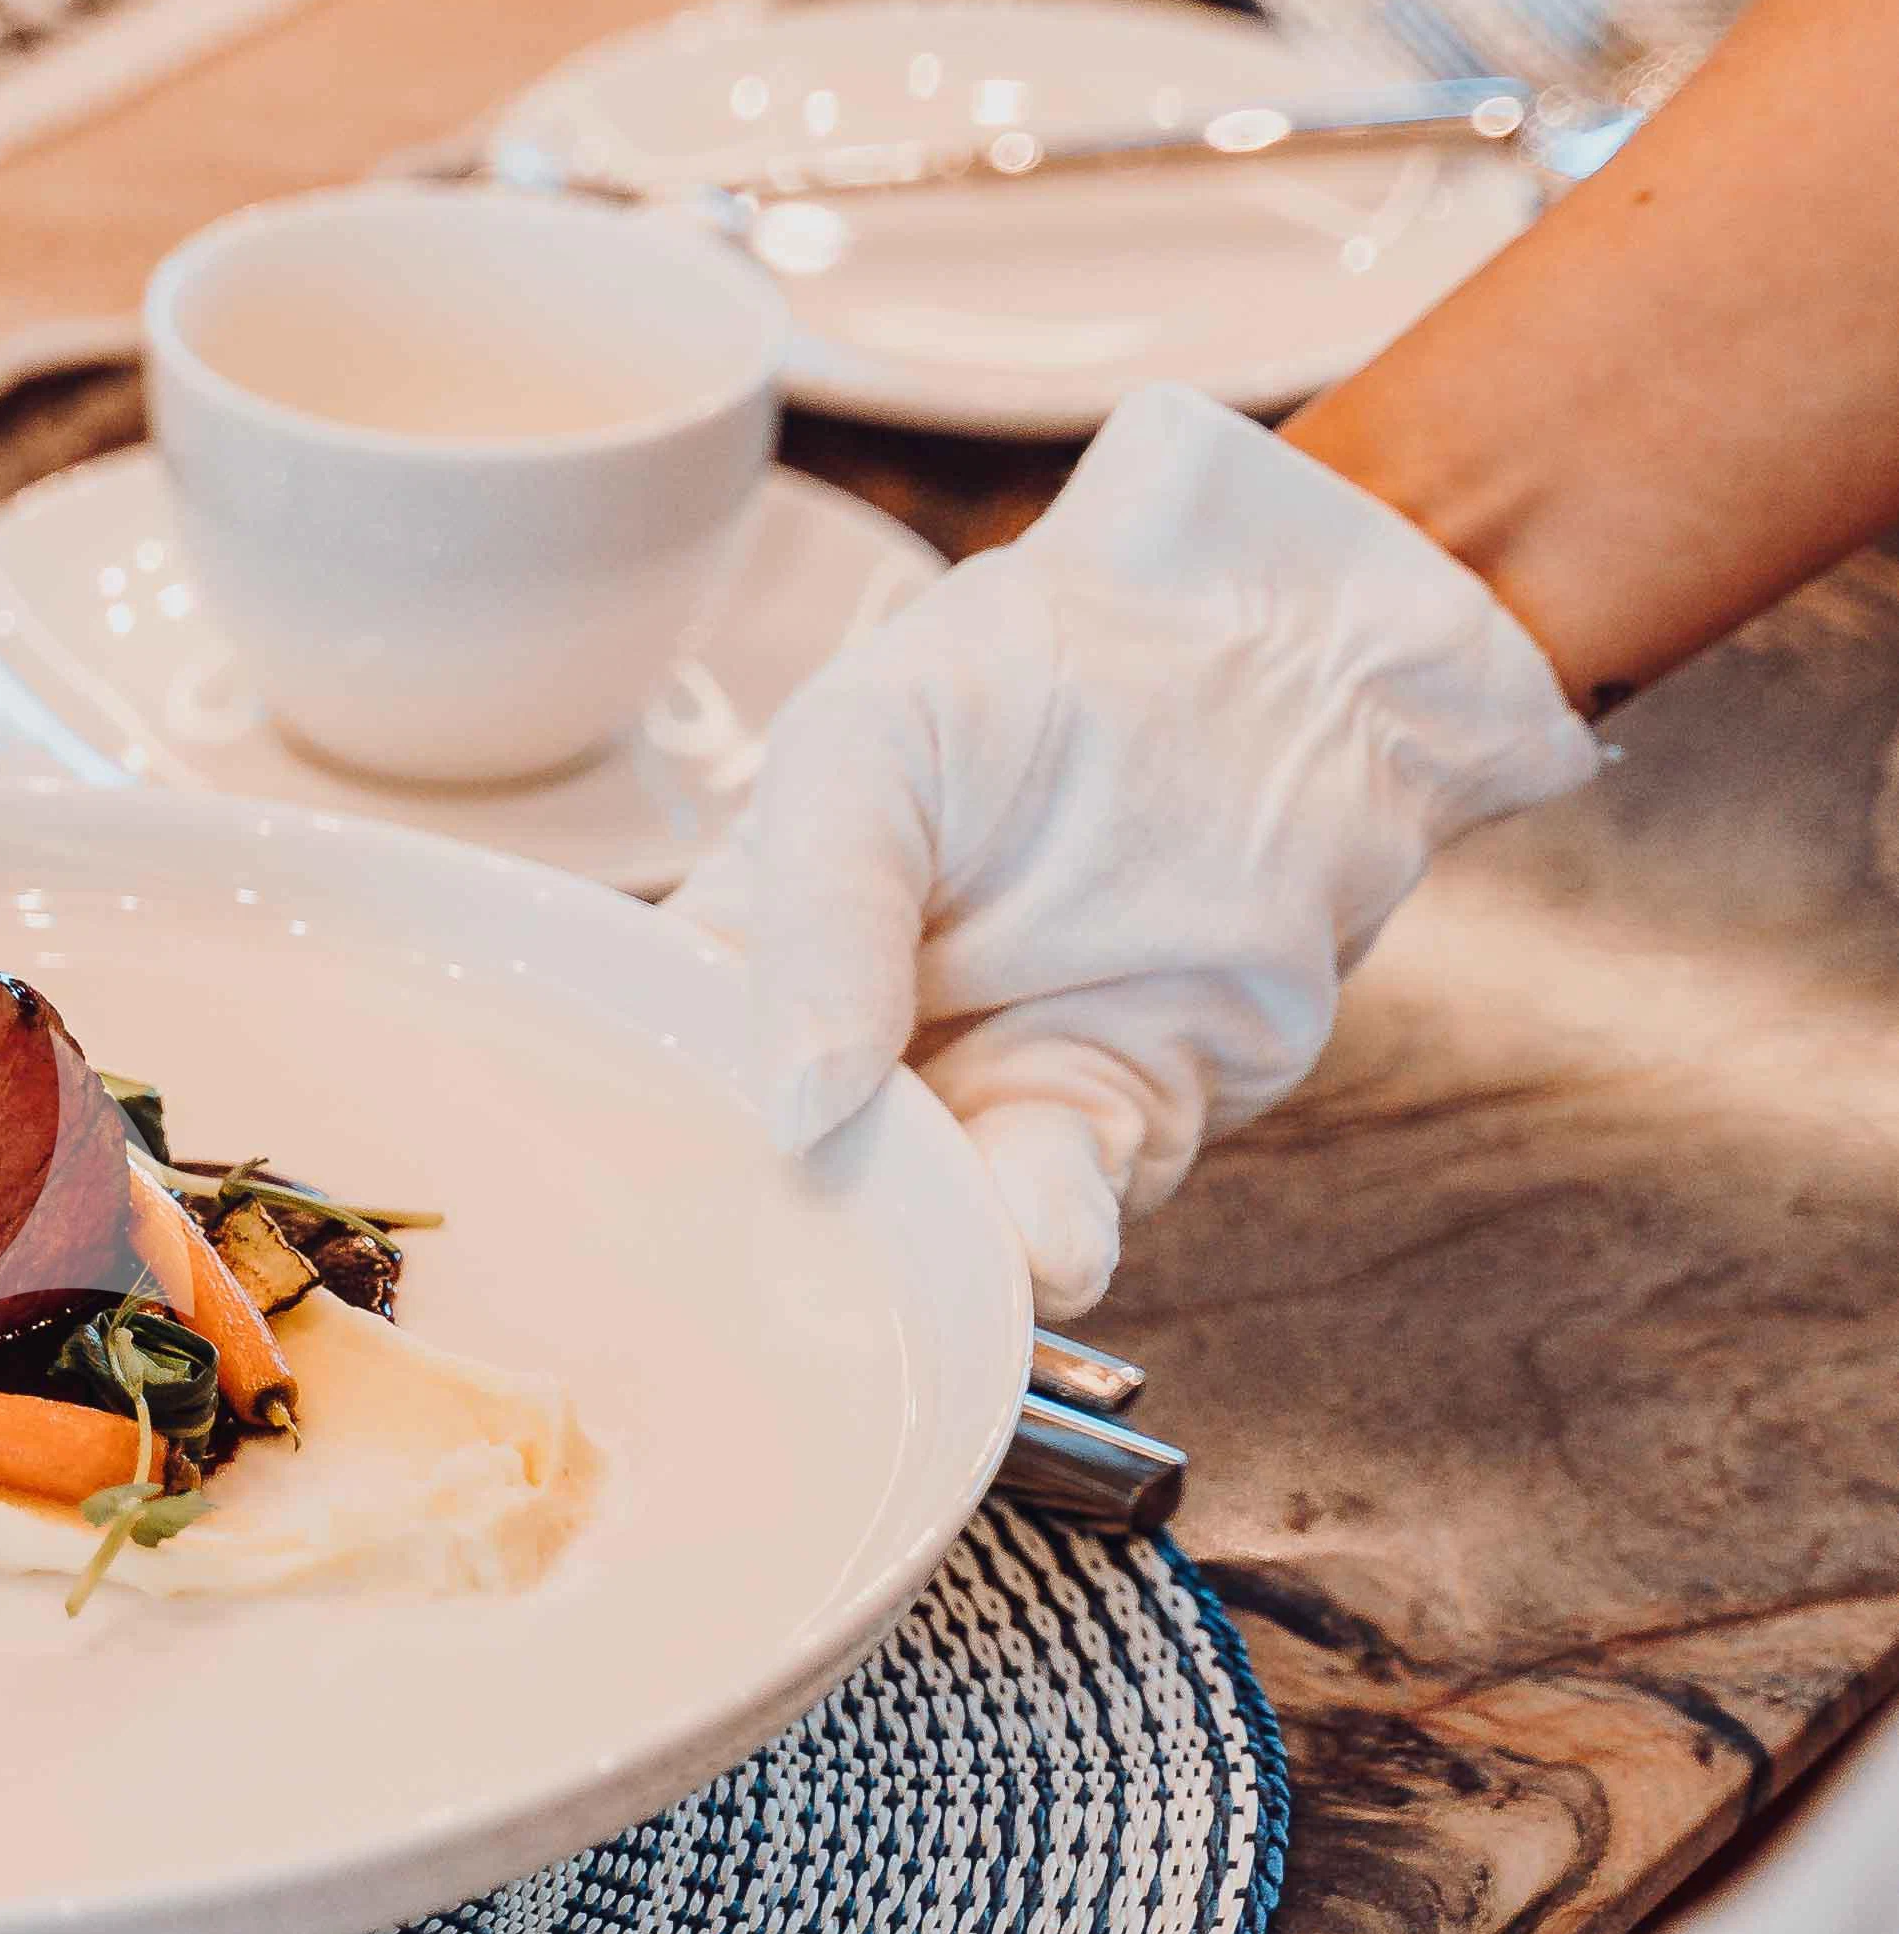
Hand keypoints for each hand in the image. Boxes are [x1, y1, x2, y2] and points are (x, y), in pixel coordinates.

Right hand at [674, 383, 1598, 1309]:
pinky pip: (1065, 1218)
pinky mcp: (1117, 1123)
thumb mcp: (872, 744)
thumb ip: (821, 907)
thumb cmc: (1039, 669)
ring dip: (931, 1264)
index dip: (659, 1157)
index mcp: (754, 956)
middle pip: (792, 1193)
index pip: (668, 1080)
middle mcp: (859, 1050)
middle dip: (797, 1245)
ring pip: (931, 1236)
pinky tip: (1044, 1236)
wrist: (1276, 655)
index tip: (657, 1221)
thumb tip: (799, 1110)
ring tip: (932, 1259)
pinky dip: (1050, 1243)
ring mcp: (986, 1097)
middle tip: (790, 1278)